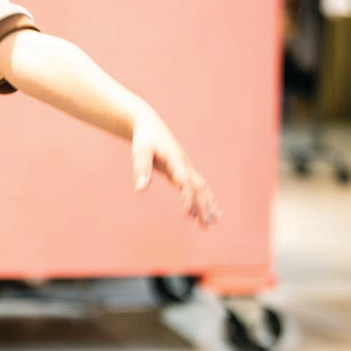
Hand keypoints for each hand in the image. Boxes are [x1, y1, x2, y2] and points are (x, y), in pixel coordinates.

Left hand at [132, 111, 220, 227]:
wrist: (150, 126)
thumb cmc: (144, 139)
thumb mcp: (140, 152)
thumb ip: (141, 169)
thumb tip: (140, 190)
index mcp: (176, 160)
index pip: (186, 182)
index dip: (188, 198)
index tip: (187, 216)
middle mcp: (185, 165)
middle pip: (199, 187)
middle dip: (203, 206)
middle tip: (206, 224)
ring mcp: (187, 168)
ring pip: (201, 188)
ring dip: (207, 205)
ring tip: (210, 224)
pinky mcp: (184, 172)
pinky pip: (197, 188)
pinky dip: (203, 200)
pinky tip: (207, 214)